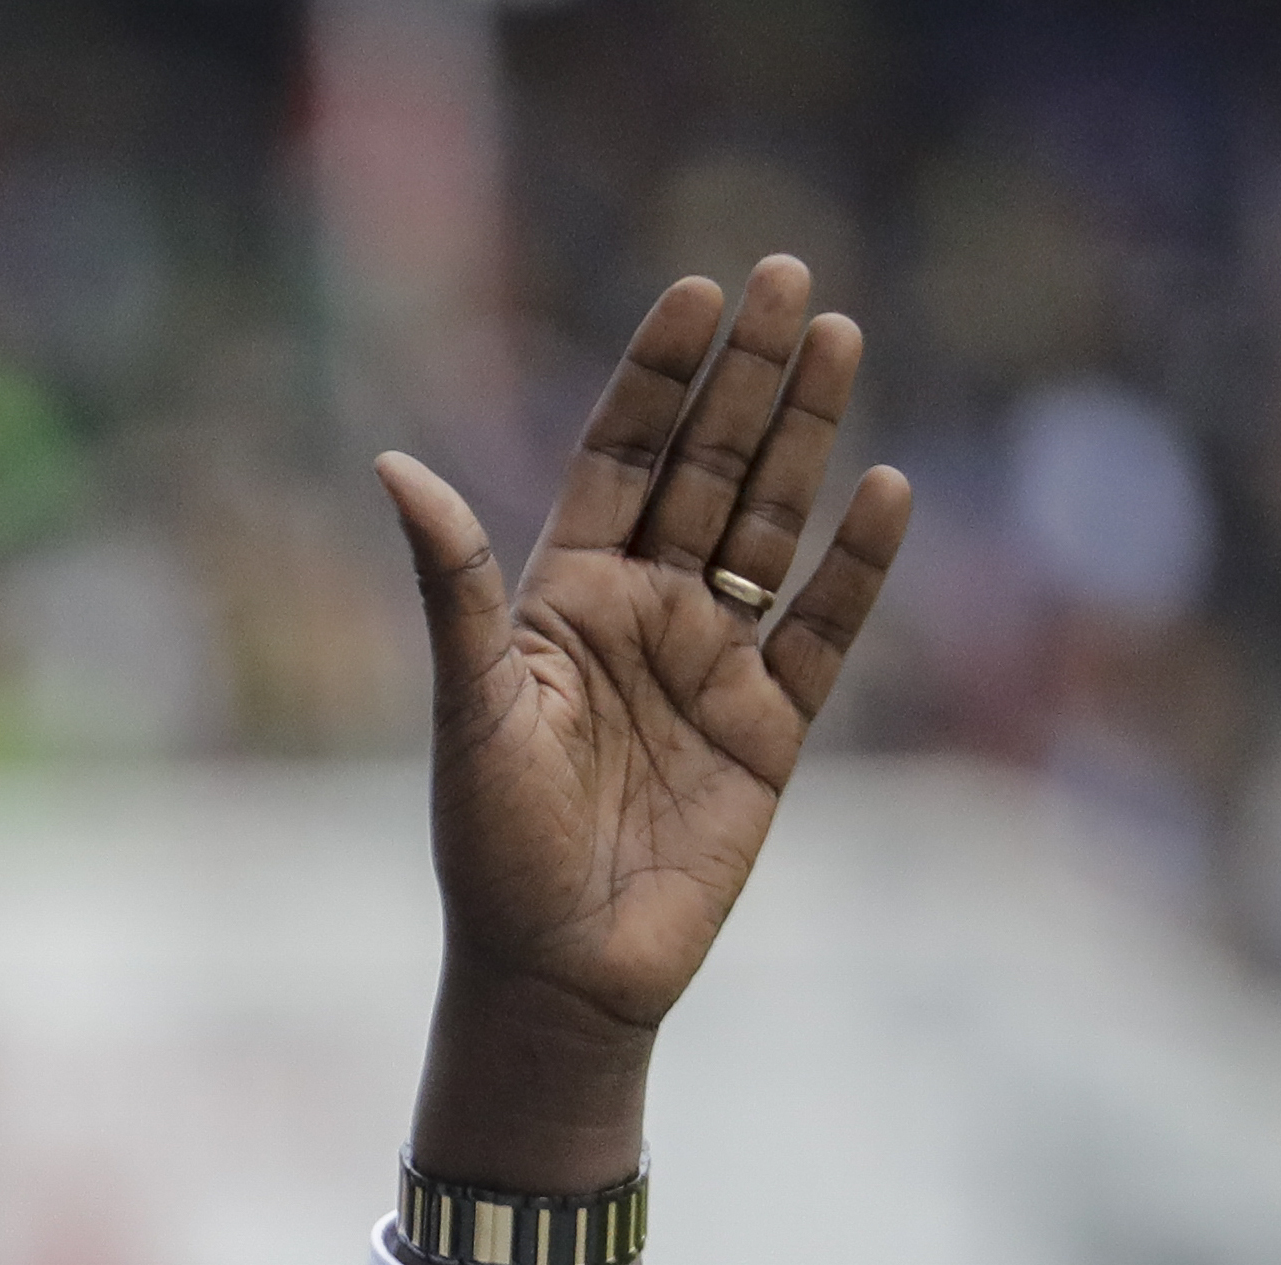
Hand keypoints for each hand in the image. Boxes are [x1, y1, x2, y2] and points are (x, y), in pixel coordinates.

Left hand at [378, 257, 912, 1264]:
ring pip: (771, 524)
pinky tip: (886, 490)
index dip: (658, 375)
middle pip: (708, 468)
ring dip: (806, 436)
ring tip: (842, 336)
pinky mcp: (772, 728)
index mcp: (563, 600)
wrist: (559, 974)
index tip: (696, 290)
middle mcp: (644, 616)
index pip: (620, 457)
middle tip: (791, 273)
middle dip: (748, 374)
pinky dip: (857, 564)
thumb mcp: (470, 708)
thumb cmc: (493, 850)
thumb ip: (452, 584)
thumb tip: (393, 466)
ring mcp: (713, 666)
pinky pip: (825, 628)